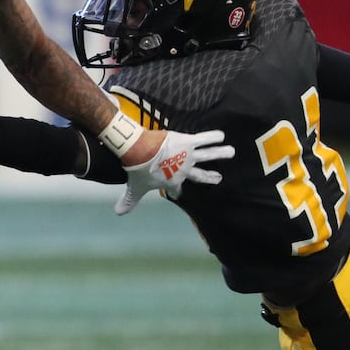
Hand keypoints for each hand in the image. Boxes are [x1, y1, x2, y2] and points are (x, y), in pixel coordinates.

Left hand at [115, 129, 234, 214]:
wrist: (139, 151)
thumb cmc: (138, 169)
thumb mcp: (135, 188)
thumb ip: (129, 201)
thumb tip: (118, 213)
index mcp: (171, 182)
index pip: (176, 189)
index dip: (177, 191)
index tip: (178, 192)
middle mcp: (183, 170)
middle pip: (199, 175)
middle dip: (209, 177)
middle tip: (218, 178)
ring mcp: (188, 156)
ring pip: (208, 155)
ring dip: (220, 153)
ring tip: (231, 151)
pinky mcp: (188, 142)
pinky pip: (204, 139)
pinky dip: (213, 137)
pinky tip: (222, 135)